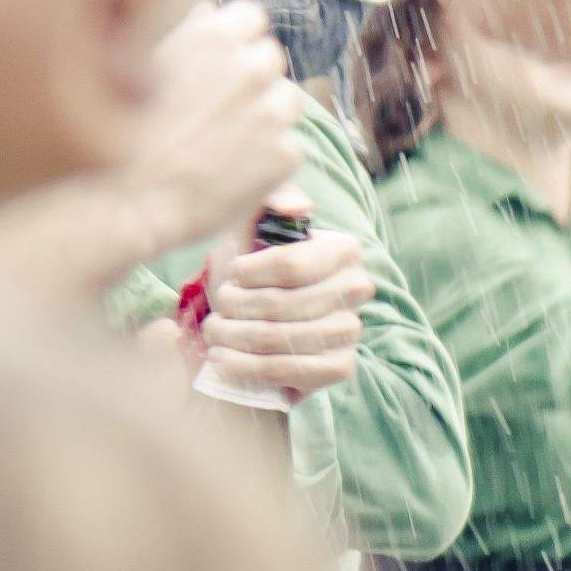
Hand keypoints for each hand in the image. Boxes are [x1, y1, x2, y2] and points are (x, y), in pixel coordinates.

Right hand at [121, 2, 306, 256]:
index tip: (218, 67)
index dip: (236, 43)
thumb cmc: (119, 134)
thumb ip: (185, 34)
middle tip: (218, 112)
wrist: (120, 204)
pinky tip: (229, 174)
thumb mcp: (142, 66)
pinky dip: (267, 160)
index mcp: (214, 36)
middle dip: (252, 79)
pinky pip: (288, 148)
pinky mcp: (283, 154)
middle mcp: (249, 67)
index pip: (252, 17)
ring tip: (223, 144)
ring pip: (287, 102)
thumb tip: (208, 10)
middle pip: (271, 58)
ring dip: (266, 117)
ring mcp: (270, 111)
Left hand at [198, 213, 375, 399]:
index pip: (290, 265)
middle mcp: (357, 288)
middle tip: (215, 308)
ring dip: (234, 338)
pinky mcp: (341, 367)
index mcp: (344, 249)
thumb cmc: (253, 270)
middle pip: (281, 305)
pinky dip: (248, 368)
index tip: (228, 276)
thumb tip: (301, 207)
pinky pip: (290, 371)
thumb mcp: (252, 227)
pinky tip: (224, 360)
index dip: (248, 274)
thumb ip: (269, 200)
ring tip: (212, 333)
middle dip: (236, 308)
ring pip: (280, 339)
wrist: (257, 321)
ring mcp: (351, 330)